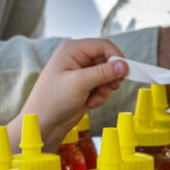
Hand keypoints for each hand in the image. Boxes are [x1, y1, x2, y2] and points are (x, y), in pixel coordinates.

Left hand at [12, 38, 126, 149]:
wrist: (44, 123)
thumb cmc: (53, 100)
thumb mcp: (80, 83)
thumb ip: (103, 73)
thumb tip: (124, 65)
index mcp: (72, 49)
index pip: (103, 45)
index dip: (116, 57)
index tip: (125, 72)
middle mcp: (77, 57)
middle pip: (108, 60)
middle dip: (110, 77)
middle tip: (111, 88)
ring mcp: (81, 72)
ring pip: (108, 75)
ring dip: (105, 89)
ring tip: (95, 99)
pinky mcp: (85, 85)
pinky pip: (103, 86)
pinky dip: (101, 96)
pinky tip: (90, 103)